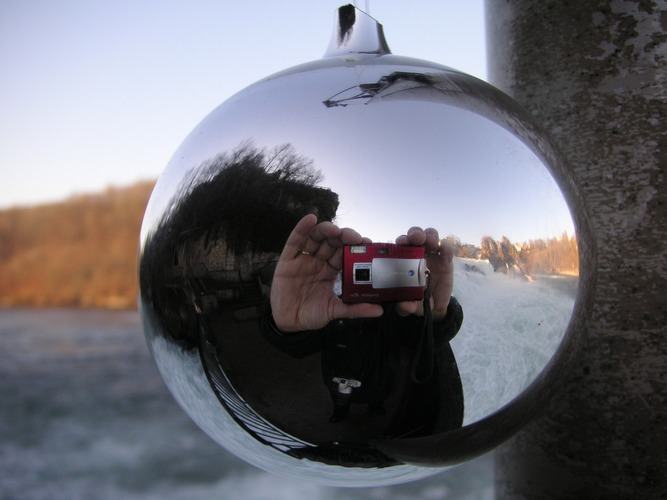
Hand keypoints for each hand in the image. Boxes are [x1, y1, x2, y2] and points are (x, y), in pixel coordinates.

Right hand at [270, 214, 382, 331]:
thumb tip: (379, 310)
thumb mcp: (335, 311)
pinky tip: (310, 219)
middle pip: (331, 242)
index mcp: (331, 270)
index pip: (344, 253)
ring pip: (315, 238)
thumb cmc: (311, 314)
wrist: (289, 322)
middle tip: (354, 238)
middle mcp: (318, 261)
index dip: (355, 247)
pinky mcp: (287, 260)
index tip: (367, 243)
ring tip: (335, 230)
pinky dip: (302, 228)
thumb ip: (355, 309)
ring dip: (326, 230)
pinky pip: (294, 241)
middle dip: (343, 237)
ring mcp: (303, 259)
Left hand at [395, 227, 453, 320]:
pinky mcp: (446, 258)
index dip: (400, 242)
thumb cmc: (417, 300)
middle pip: (415, 236)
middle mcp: (417, 253)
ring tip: (431, 241)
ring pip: (431, 236)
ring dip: (430, 235)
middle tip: (416, 238)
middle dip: (415, 233)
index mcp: (403, 260)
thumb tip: (403, 305)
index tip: (400, 243)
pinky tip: (446, 255)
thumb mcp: (412, 305)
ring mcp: (432, 253)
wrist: (434, 305)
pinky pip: (447, 248)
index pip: (400, 246)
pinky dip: (447, 248)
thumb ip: (407, 306)